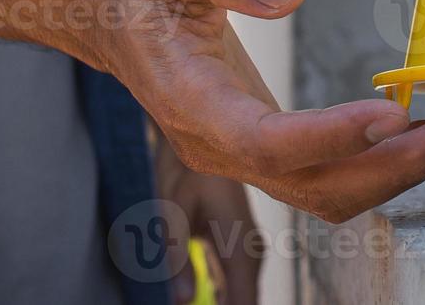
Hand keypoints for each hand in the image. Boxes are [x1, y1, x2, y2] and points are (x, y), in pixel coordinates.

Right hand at [88, 0, 424, 223]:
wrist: (110, 13)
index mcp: (190, 101)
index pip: (266, 140)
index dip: (330, 136)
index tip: (390, 113)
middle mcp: (216, 143)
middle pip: (308, 184)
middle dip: (386, 169)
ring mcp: (240, 152)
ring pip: (322, 190)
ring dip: (390, 172)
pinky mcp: (263, 146)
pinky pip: (323, 173)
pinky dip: (374, 162)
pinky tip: (414, 131)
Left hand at [155, 124, 258, 304]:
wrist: (206, 137)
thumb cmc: (185, 171)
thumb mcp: (173, 211)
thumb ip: (178, 257)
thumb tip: (182, 300)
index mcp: (239, 244)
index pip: (244, 302)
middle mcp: (251, 250)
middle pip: (245, 302)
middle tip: (188, 300)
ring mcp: (249, 249)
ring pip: (242, 295)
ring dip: (221, 302)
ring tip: (194, 297)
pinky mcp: (241, 248)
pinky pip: (236, 284)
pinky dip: (221, 296)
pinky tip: (202, 296)